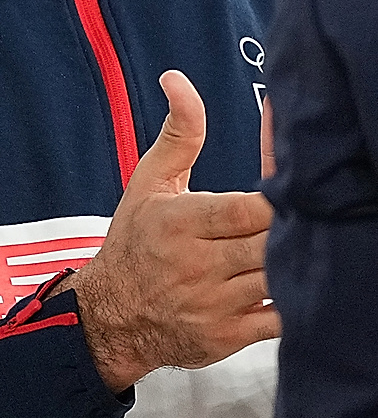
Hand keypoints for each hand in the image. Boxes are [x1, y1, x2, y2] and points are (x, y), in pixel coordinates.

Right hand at [68, 71, 277, 393]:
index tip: (289, 191)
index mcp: (177, 222)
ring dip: (294, 261)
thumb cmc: (135, 241)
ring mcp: (214, 305)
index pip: (246, 210)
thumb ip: (179, 133)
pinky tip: (293, 282)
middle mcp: (195, 265)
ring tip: (304, 244)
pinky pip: (282, 319)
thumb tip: (178, 80)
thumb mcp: (148, 183)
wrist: (112, 317)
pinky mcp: (229, 337)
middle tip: (305, 216)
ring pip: (279, 278)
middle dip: (292, 229)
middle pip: (270, 244)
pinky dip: (295, 301)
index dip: (278, 201)